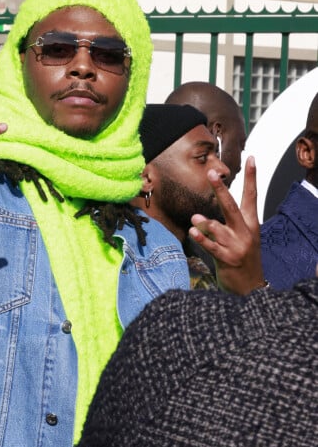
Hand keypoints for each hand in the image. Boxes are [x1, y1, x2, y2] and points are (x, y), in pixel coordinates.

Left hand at [188, 155, 265, 294]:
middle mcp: (245, 233)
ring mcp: (237, 246)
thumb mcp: (242, 239)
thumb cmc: (243, 260)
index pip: (252, 196)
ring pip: (219, 228)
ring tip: (195, 219)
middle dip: (221, 189)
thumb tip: (203, 217)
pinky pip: (212, 247)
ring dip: (206, 223)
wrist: (251, 288)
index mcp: (251, 224)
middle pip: (232, 206)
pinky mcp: (227, 259)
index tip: (251, 158)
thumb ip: (227, 226)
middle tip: (212, 173)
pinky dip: (202, 239)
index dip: (252, 177)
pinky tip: (194, 232)